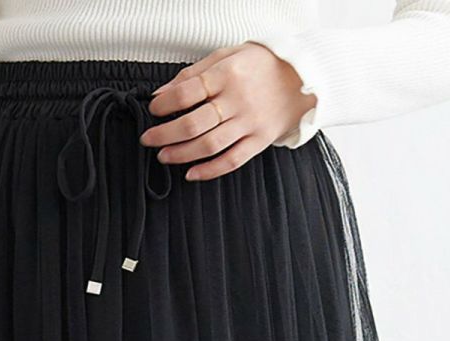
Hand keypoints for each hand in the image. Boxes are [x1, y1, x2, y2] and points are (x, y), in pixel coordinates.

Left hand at [140, 43, 314, 180]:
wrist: (300, 78)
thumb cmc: (259, 65)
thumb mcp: (226, 56)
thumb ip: (194, 74)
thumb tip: (162, 94)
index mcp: (227, 74)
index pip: (187, 92)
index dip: (165, 104)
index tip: (154, 110)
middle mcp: (237, 100)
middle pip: (193, 124)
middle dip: (165, 134)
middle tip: (148, 139)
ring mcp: (249, 123)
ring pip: (208, 145)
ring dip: (181, 154)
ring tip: (164, 156)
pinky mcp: (259, 141)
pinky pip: (231, 161)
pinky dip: (209, 171)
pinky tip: (191, 174)